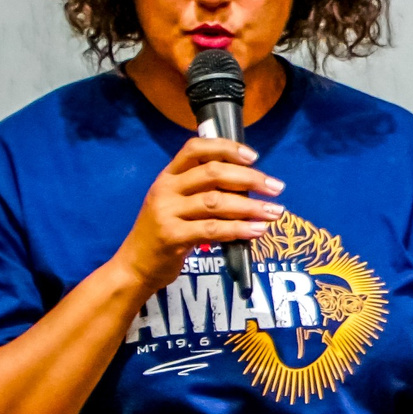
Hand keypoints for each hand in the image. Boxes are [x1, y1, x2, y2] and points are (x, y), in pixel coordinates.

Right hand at [114, 137, 282, 292]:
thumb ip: (203, 189)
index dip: (225, 147)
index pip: (195, 149)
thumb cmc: (166, 231)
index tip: (254, 156)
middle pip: (212, 173)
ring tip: (274, 211)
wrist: (136, 266)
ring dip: (250, 206)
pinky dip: (238, 229)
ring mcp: (167, 213)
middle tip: (276, 187)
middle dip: (250, 178)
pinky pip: (212, 229)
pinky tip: (257, 230)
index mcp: (168, 175)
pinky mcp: (172, 237)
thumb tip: (250, 182)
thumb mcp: (177, 203)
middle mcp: (165, 189)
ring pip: (216, 202)